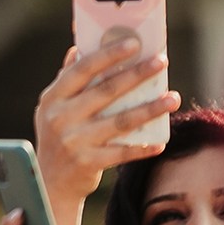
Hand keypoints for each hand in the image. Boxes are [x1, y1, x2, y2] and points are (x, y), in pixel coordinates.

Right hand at [32, 32, 178, 224]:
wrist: (49, 182)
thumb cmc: (58, 136)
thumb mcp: (53, 107)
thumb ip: (66, 79)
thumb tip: (79, 48)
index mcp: (52, 98)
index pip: (82, 70)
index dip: (109, 55)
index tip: (134, 42)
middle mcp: (60, 117)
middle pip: (105, 91)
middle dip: (136, 74)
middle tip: (161, 62)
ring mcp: (74, 141)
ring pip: (120, 121)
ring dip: (150, 109)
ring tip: (173, 98)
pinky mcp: (87, 162)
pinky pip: (122, 152)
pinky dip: (143, 147)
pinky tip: (161, 142)